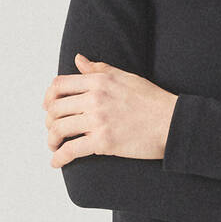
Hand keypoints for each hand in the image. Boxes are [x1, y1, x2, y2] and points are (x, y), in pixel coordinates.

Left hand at [42, 53, 178, 166]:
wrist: (172, 123)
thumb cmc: (152, 100)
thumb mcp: (126, 77)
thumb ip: (99, 69)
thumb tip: (79, 59)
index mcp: (99, 81)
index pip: (59, 85)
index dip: (48, 98)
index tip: (49, 107)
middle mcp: (95, 98)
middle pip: (55, 109)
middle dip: (49, 121)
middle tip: (54, 130)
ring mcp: (98, 120)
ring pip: (58, 129)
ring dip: (51, 140)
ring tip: (54, 146)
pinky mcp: (103, 142)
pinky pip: (71, 150)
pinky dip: (59, 158)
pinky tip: (57, 162)